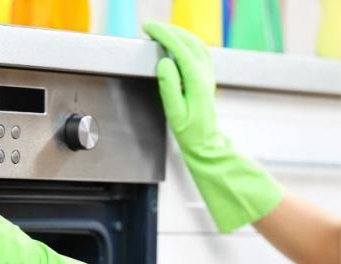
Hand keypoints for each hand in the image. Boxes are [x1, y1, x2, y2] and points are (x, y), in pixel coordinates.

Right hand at [143, 21, 218, 153]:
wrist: (205, 141)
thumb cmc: (188, 131)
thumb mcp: (174, 113)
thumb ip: (169, 87)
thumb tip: (163, 64)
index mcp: (197, 81)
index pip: (180, 50)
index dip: (164, 35)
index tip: (149, 29)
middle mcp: (205, 74)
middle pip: (188, 42)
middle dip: (168, 31)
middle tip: (150, 27)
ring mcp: (208, 73)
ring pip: (195, 43)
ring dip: (178, 33)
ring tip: (161, 31)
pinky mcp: (207, 75)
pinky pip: (199, 50)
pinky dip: (186, 40)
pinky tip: (179, 41)